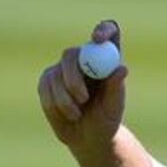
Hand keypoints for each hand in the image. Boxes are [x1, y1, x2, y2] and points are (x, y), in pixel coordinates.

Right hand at [38, 20, 127, 158]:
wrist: (89, 136)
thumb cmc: (107, 118)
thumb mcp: (114, 105)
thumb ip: (116, 87)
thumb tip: (122, 68)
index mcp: (108, 57)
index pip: (108, 32)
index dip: (102, 30)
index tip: (97, 39)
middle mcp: (85, 58)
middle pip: (72, 53)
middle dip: (74, 76)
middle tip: (83, 98)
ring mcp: (64, 68)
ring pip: (57, 73)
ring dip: (66, 99)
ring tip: (78, 114)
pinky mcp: (47, 80)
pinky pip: (45, 86)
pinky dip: (55, 104)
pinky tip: (67, 114)